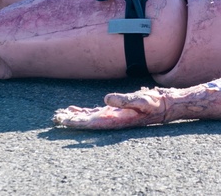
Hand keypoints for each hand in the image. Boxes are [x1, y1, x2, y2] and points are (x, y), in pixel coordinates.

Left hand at [53, 88, 168, 129]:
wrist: (164, 105)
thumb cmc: (154, 102)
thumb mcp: (141, 99)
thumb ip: (124, 100)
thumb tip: (105, 99)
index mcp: (116, 120)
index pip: (92, 122)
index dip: (77, 122)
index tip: (64, 121)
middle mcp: (112, 120)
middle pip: (87, 122)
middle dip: (71, 120)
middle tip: (56, 117)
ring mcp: (112, 116)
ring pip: (89, 118)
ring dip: (75, 116)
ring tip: (60, 115)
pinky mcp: (114, 111)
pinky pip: (95, 113)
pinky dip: (83, 112)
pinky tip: (74, 110)